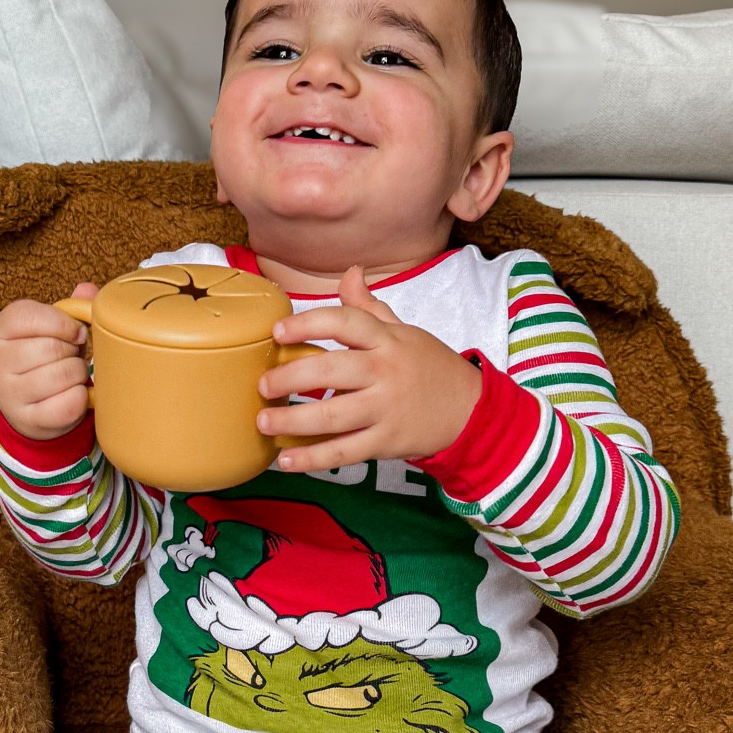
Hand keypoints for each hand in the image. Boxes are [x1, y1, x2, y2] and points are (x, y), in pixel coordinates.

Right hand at [0, 284, 98, 439]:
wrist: (25, 404)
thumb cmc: (41, 357)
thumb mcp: (49, 328)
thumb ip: (70, 309)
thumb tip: (89, 290)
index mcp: (0, 329)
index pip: (36, 317)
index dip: (66, 324)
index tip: (75, 333)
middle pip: (53, 347)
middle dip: (73, 352)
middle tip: (69, 357)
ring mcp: (8, 393)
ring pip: (64, 375)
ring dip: (78, 374)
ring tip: (69, 375)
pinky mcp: (27, 419)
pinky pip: (69, 404)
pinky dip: (81, 398)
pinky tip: (71, 395)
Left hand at [256, 266, 481, 472]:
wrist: (469, 410)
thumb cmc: (427, 366)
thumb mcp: (403, 331)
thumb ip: (369, 308)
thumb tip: (350, 272)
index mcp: (387, 339)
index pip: (345, 322)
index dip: (309, 324)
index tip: (278, 332)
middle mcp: (385, 372)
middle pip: (332, 371)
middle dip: (291, 377)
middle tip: (263, 384)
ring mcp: (386, 409)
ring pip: (333, 415)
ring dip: (293, 420)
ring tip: (263, 421)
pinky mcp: (387, 442)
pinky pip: (344, 451)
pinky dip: (313, 458)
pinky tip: (285, 459)